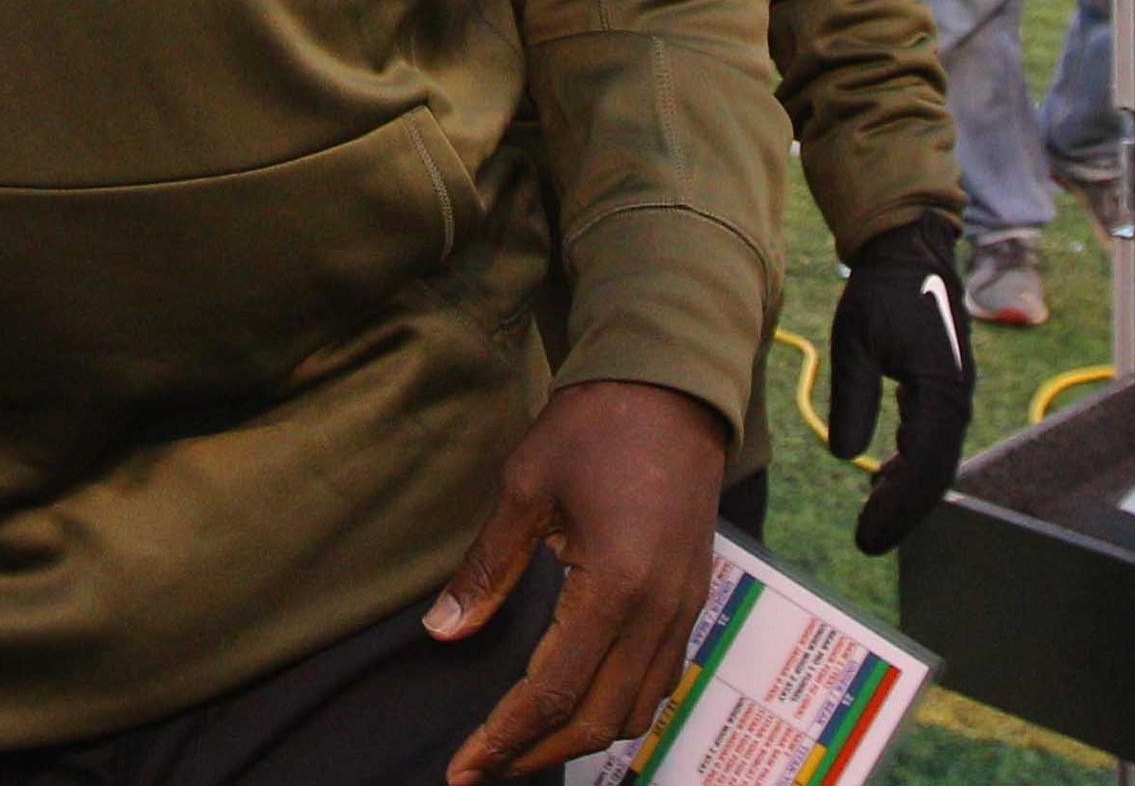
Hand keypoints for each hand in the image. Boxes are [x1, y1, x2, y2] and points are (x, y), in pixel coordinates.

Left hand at [428, 379, 726, 784]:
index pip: (553, 692)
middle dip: (538, 753)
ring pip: (636, 709)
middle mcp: (658, 612)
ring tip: (525, 742)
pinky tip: (580, 703)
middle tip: (485, 767)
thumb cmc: (594, 426)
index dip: (504, 738)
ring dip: (580, 738)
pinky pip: (660, 680)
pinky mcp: (692, 598)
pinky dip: (618, 707)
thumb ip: (486, 569)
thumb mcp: (524, 487)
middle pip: (598, 720)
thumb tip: (441, 631)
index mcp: (614, 587)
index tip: (463, 770)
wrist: (671, 386)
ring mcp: (683, 608)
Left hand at [826, 217, 975, 554]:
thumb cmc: (882, 292)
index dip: (897, 509)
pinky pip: (931, 440)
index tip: (867, 538)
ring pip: (935, 460)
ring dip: (905, 492)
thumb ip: (853, 398)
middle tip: (868, 542)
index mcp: (941, 391)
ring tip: (870, 517)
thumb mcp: (856, 341)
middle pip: (935, 474)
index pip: (924, 467)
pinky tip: (879, 477)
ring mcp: (953, 396)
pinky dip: (909, 466)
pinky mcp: (942, 389)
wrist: (910, 252)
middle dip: (903, 512)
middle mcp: (956, 400)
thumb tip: (845, 455)